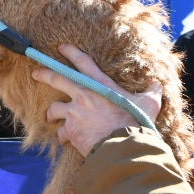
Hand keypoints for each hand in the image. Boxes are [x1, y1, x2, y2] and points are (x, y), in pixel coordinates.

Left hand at [35, 44, 161, 156]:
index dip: (71, 53)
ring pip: (54, 109)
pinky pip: (61, 133)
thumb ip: (151, 92)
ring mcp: (74, 112)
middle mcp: (84, 95)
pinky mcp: (70, 130)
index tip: (61, 47)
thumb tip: (158, 84)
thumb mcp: (149, 103)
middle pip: (57, 78)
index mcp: (101, 85)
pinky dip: (63, 137)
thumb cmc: (137, 123)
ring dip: (52, 113)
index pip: (84, 63)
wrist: (124, 146)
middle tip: (35, 73)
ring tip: (51, 117)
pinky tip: (65, 141)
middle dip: (44, 73)